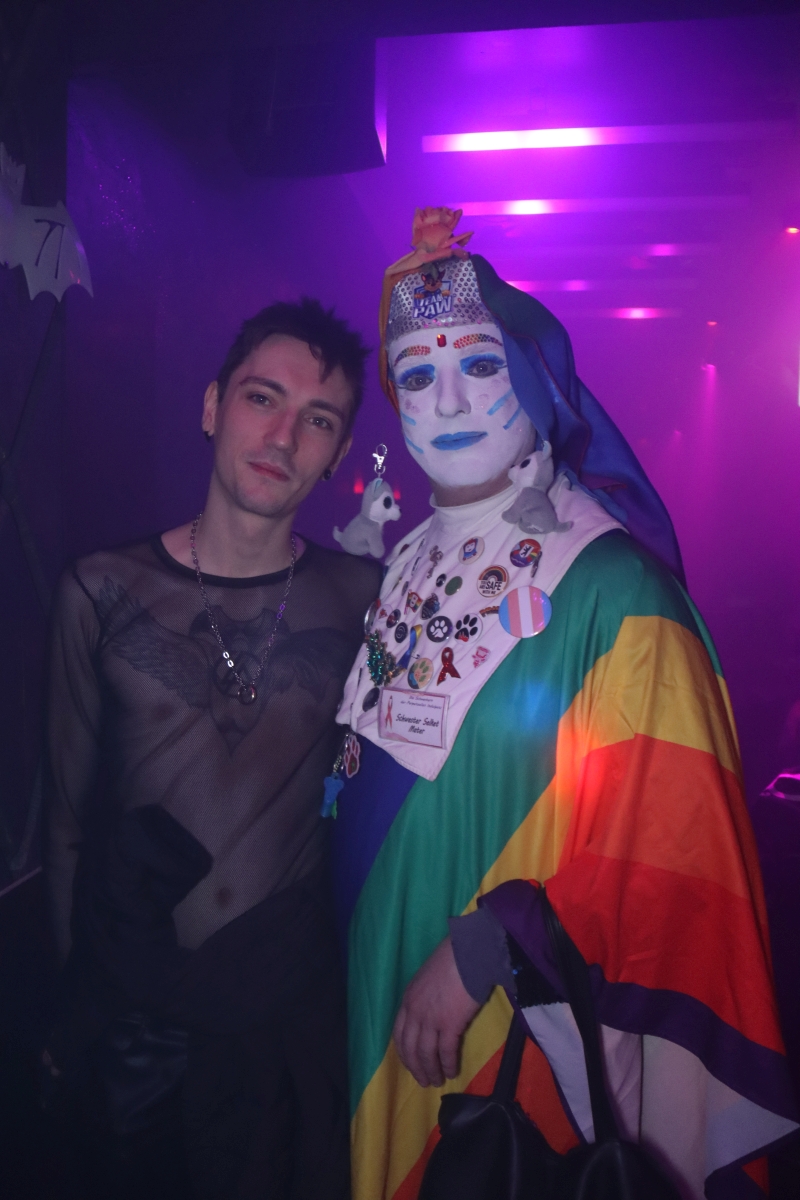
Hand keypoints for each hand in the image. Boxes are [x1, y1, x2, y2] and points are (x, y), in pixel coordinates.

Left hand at [393, 936, 481, 1087]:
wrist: (468, 953)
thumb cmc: (451, 961)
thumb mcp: (427, 978)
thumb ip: (423, 997)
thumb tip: (429, 1014)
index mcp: (408, 1000)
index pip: (399, 1034)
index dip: (404, 1053)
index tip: (411, 1064)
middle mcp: (415, 1012)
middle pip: (410, 1048)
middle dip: (416, 1068)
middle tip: (424, 1081)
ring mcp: (430, 1019)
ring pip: (426, 1054)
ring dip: (431, 1071)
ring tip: (438, 1081)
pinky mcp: (449, 1024)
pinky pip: (445, 1052)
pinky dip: (448, 1064)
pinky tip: (452, 1072)